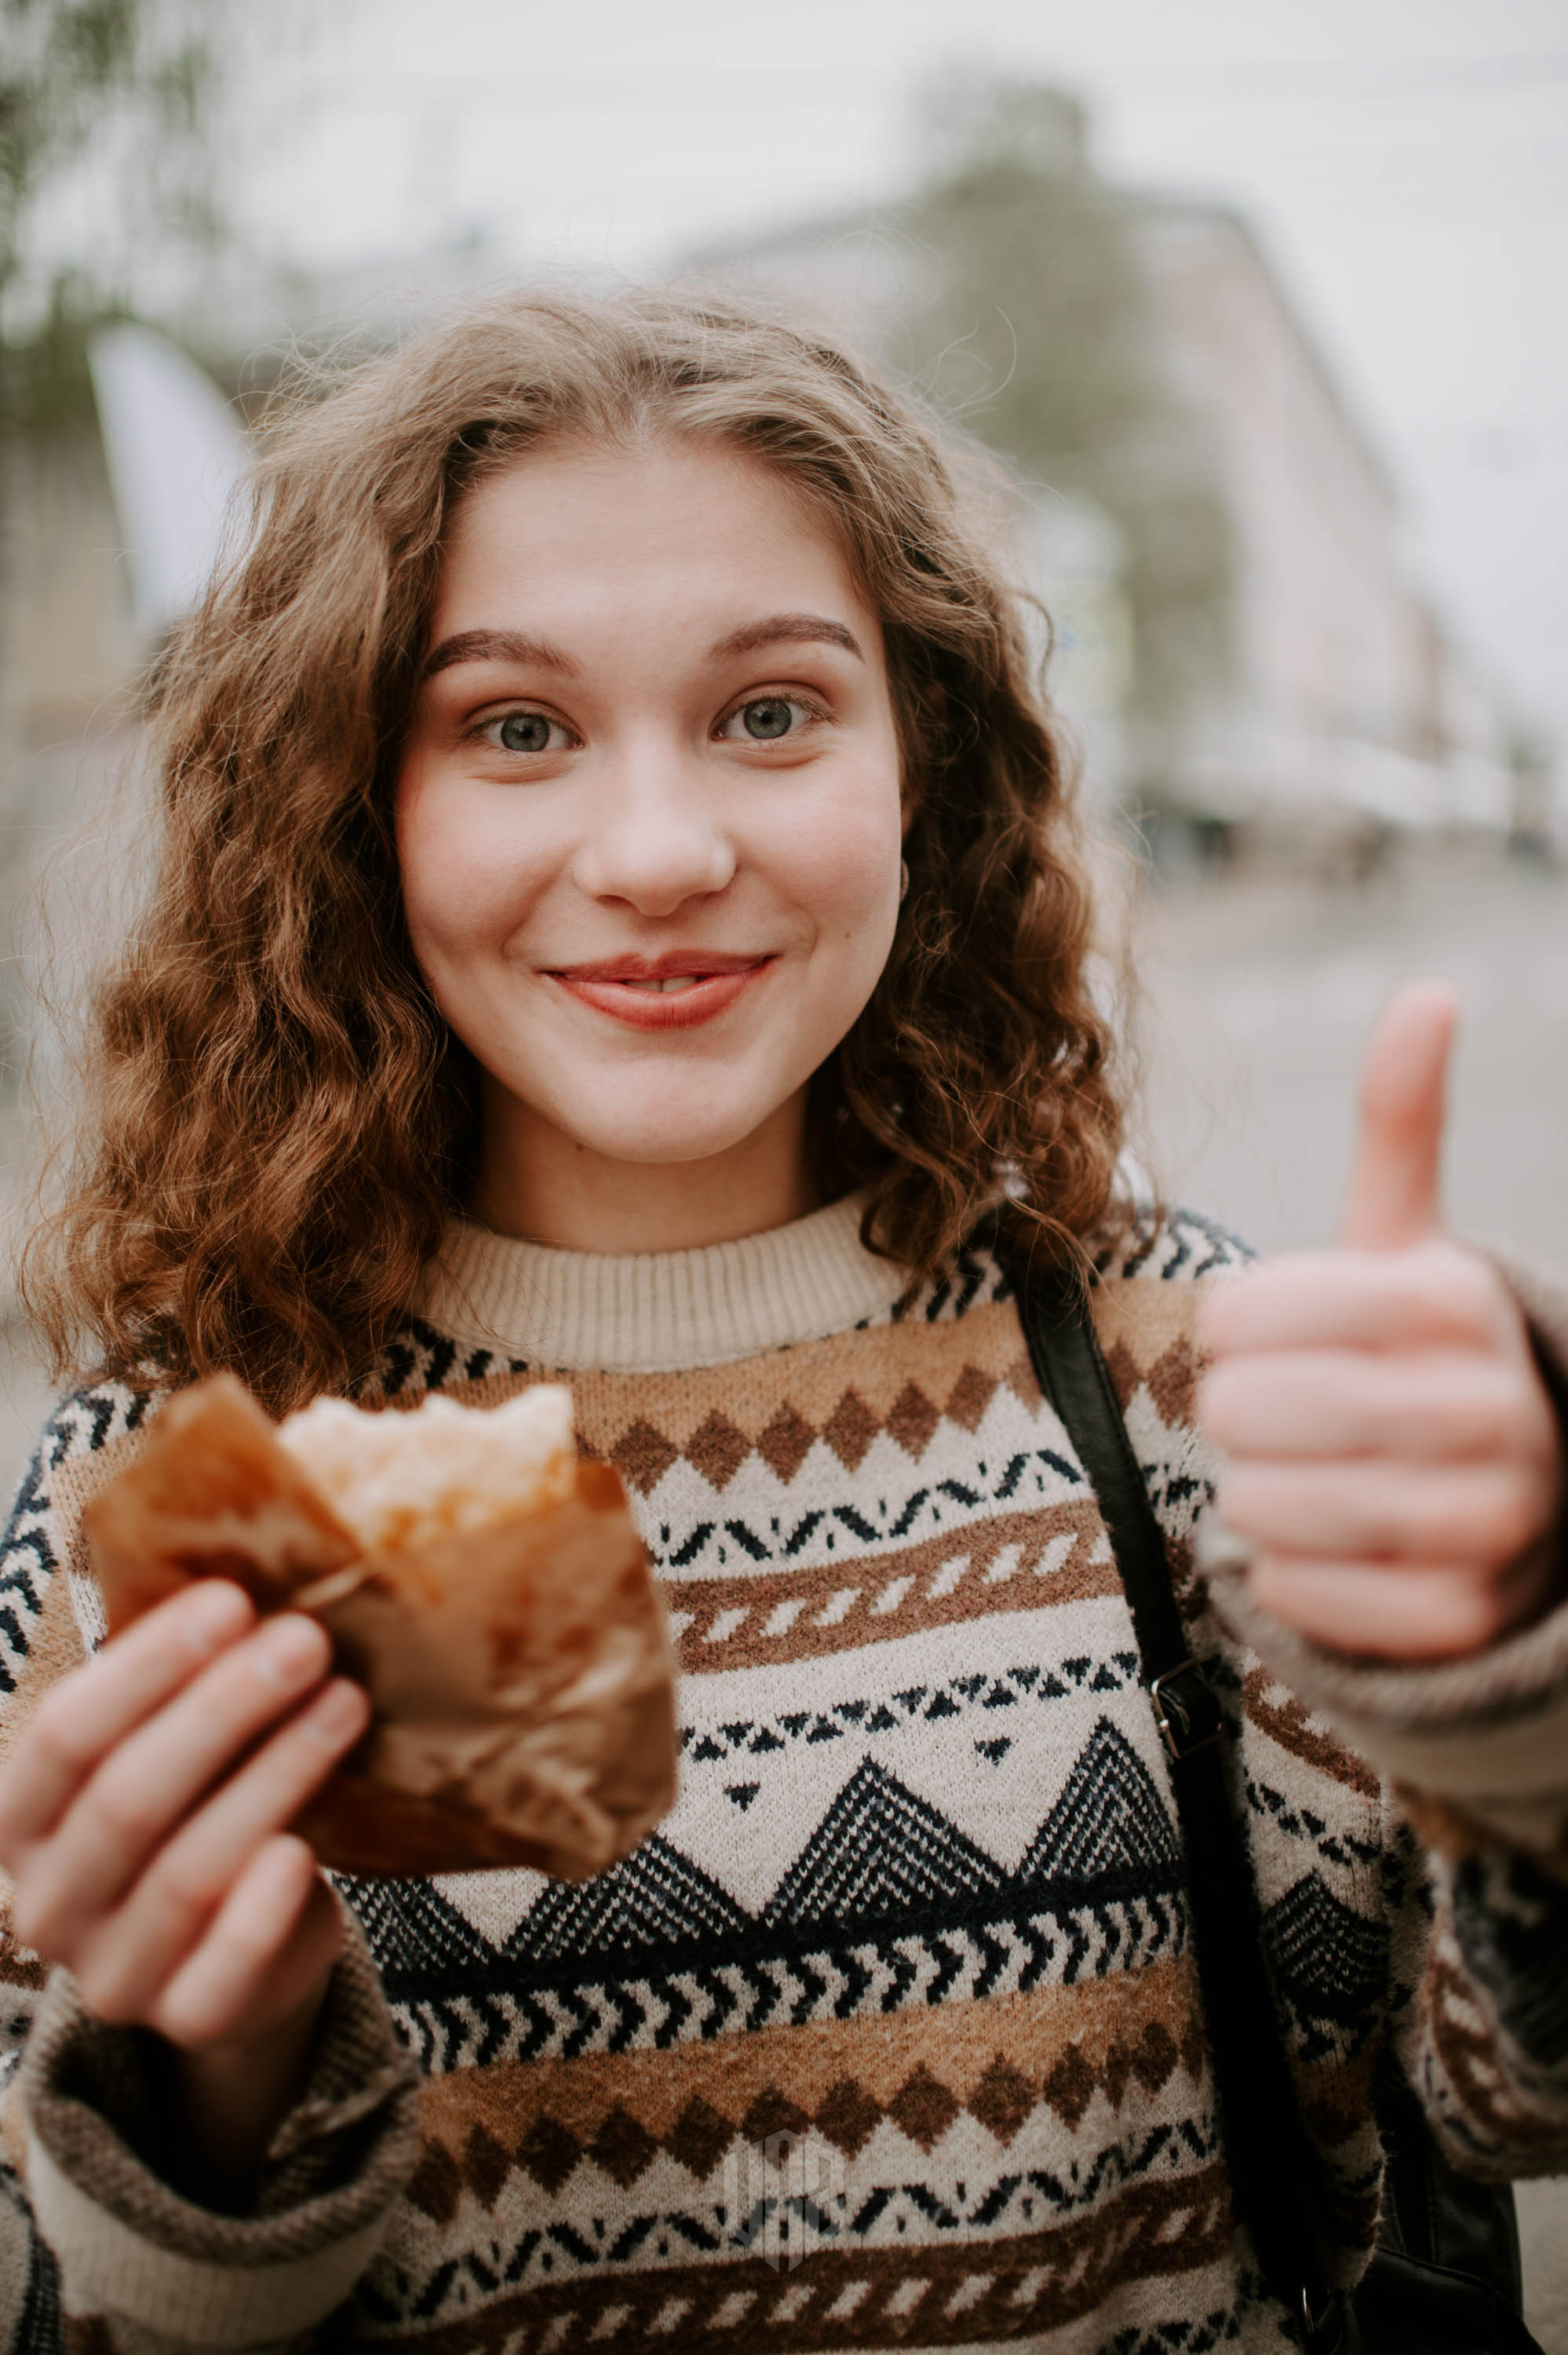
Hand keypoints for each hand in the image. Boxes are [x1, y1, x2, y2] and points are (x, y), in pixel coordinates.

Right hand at [0, 1580, 369, 2184]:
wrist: (240, 1949)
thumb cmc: (200, 1810)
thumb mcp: (170, 1744)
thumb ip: (181, 1682)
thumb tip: (251, 1563)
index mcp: (20, 1818)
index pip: (63, 1734)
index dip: (146, 1665)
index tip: (231, 1600)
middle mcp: (47, 1900)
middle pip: (128, 1798)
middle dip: (222, 1710)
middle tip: (304, 1640)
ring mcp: (109, 1972)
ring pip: (186, 1871)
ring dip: (271, 1776)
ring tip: (344, 1704)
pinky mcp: (182, 2021)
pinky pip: (217, 1975)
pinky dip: (260, 1911)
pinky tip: (304, 1847)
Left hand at [1197, 981, 1564, 1659]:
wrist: (1511, 1503)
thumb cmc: (1416, 1355)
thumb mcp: (1408, 1243)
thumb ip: (1402, 1125)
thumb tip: (1430, 991)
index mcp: (1458, 1299)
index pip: (1244, 1316)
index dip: (1226, 1331)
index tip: (1257, 1339)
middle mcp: (1496, 1409)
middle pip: (1252, 1410)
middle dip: (1236, 1412)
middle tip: (1273, 1413)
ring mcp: (1489, 1521)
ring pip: (1271, 1503)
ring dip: (1253, 1489)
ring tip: (1295, 1472)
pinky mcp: (1458, 1617)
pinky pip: (1302, 1590)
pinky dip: (1281, 1569)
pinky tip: (1318, 1542)